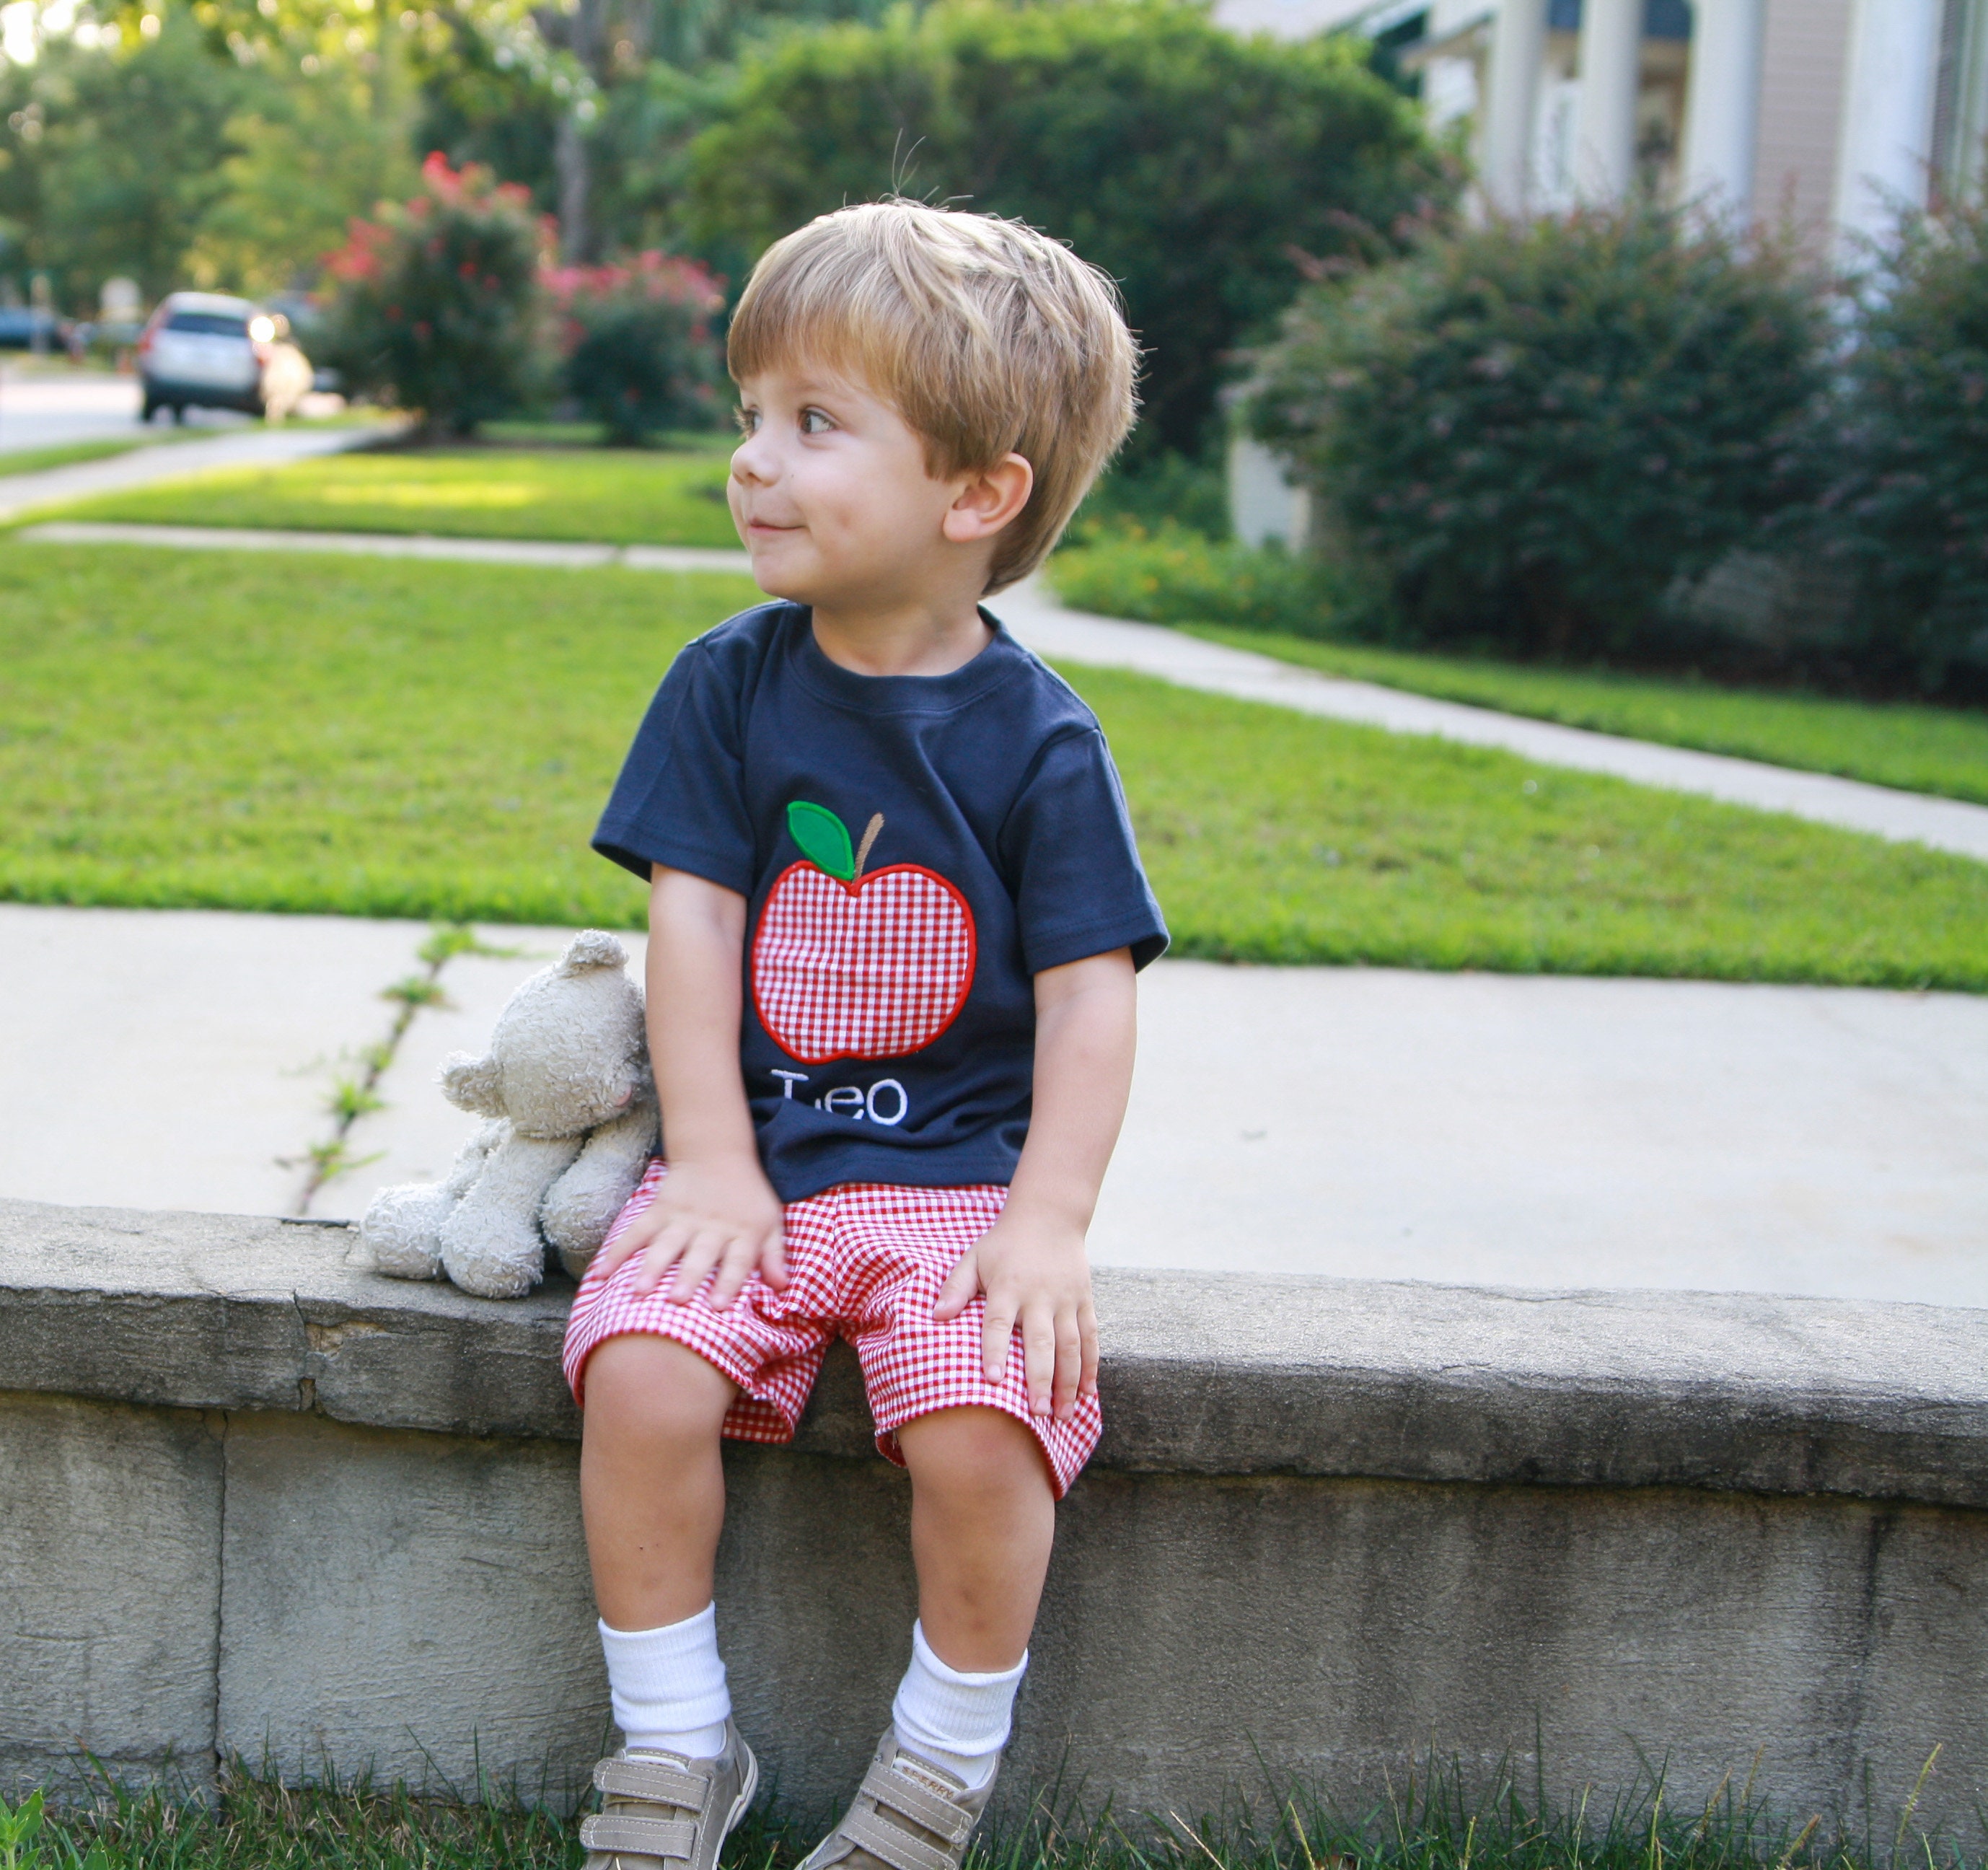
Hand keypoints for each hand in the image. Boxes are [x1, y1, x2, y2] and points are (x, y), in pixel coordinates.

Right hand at [591, 1156, 785, 1309]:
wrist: (718, 1153)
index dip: (729, 1282)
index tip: (719, 1307)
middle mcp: (712, 1227)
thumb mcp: (771, 1221)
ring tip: (639, 1291)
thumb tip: (784, 1287)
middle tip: (677, 1301)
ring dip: (651, 1267)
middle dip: (687, 1277)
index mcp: (742, 1233)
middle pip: (699, 1254)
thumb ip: (775, 1255)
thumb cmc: (749, 1196)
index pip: (737, 1260)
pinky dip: (617, 1252)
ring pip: (665, 1244)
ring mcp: (683, 1218)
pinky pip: (637, 1232)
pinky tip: (601, 1274)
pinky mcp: (659, 1209)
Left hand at [933, 1206, 1097, 1422]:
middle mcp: (1039, 1294)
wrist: (1049, 1216)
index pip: (999, 1322)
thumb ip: (955, 1288)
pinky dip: (1090, 1366)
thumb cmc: (1004, 1245)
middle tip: (1036, 1414)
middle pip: (1041, 1342)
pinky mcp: (1084, 1300)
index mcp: (1007, 1285)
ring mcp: (1065, 1299)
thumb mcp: (974, 1258)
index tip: (993, 1381)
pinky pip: (1091, 1337)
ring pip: (1071, 1345)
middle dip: (1040, 1380)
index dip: (995, 1351)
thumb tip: (937, 1318)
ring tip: (1062, 1415)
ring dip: (1068, 1382)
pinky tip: (1087, 1394)